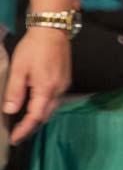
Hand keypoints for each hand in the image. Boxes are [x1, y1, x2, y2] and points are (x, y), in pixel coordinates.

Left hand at [3, 26, 71, 144]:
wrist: (53, 30)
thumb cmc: (33, 48)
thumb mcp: (18, 69)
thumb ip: (14, 92)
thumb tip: (10, 111)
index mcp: (46, 88)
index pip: (35, 117)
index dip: (24, 130)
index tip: (13, 139)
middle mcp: (59, 89)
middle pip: (46, 116)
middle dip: (31, 128)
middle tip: (17, 136)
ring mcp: (64, 85)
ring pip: (52, 109)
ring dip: (39, 118)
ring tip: (24, 125)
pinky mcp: (65, 80)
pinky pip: (55, 100)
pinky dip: (45, 108)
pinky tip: (35, 108)